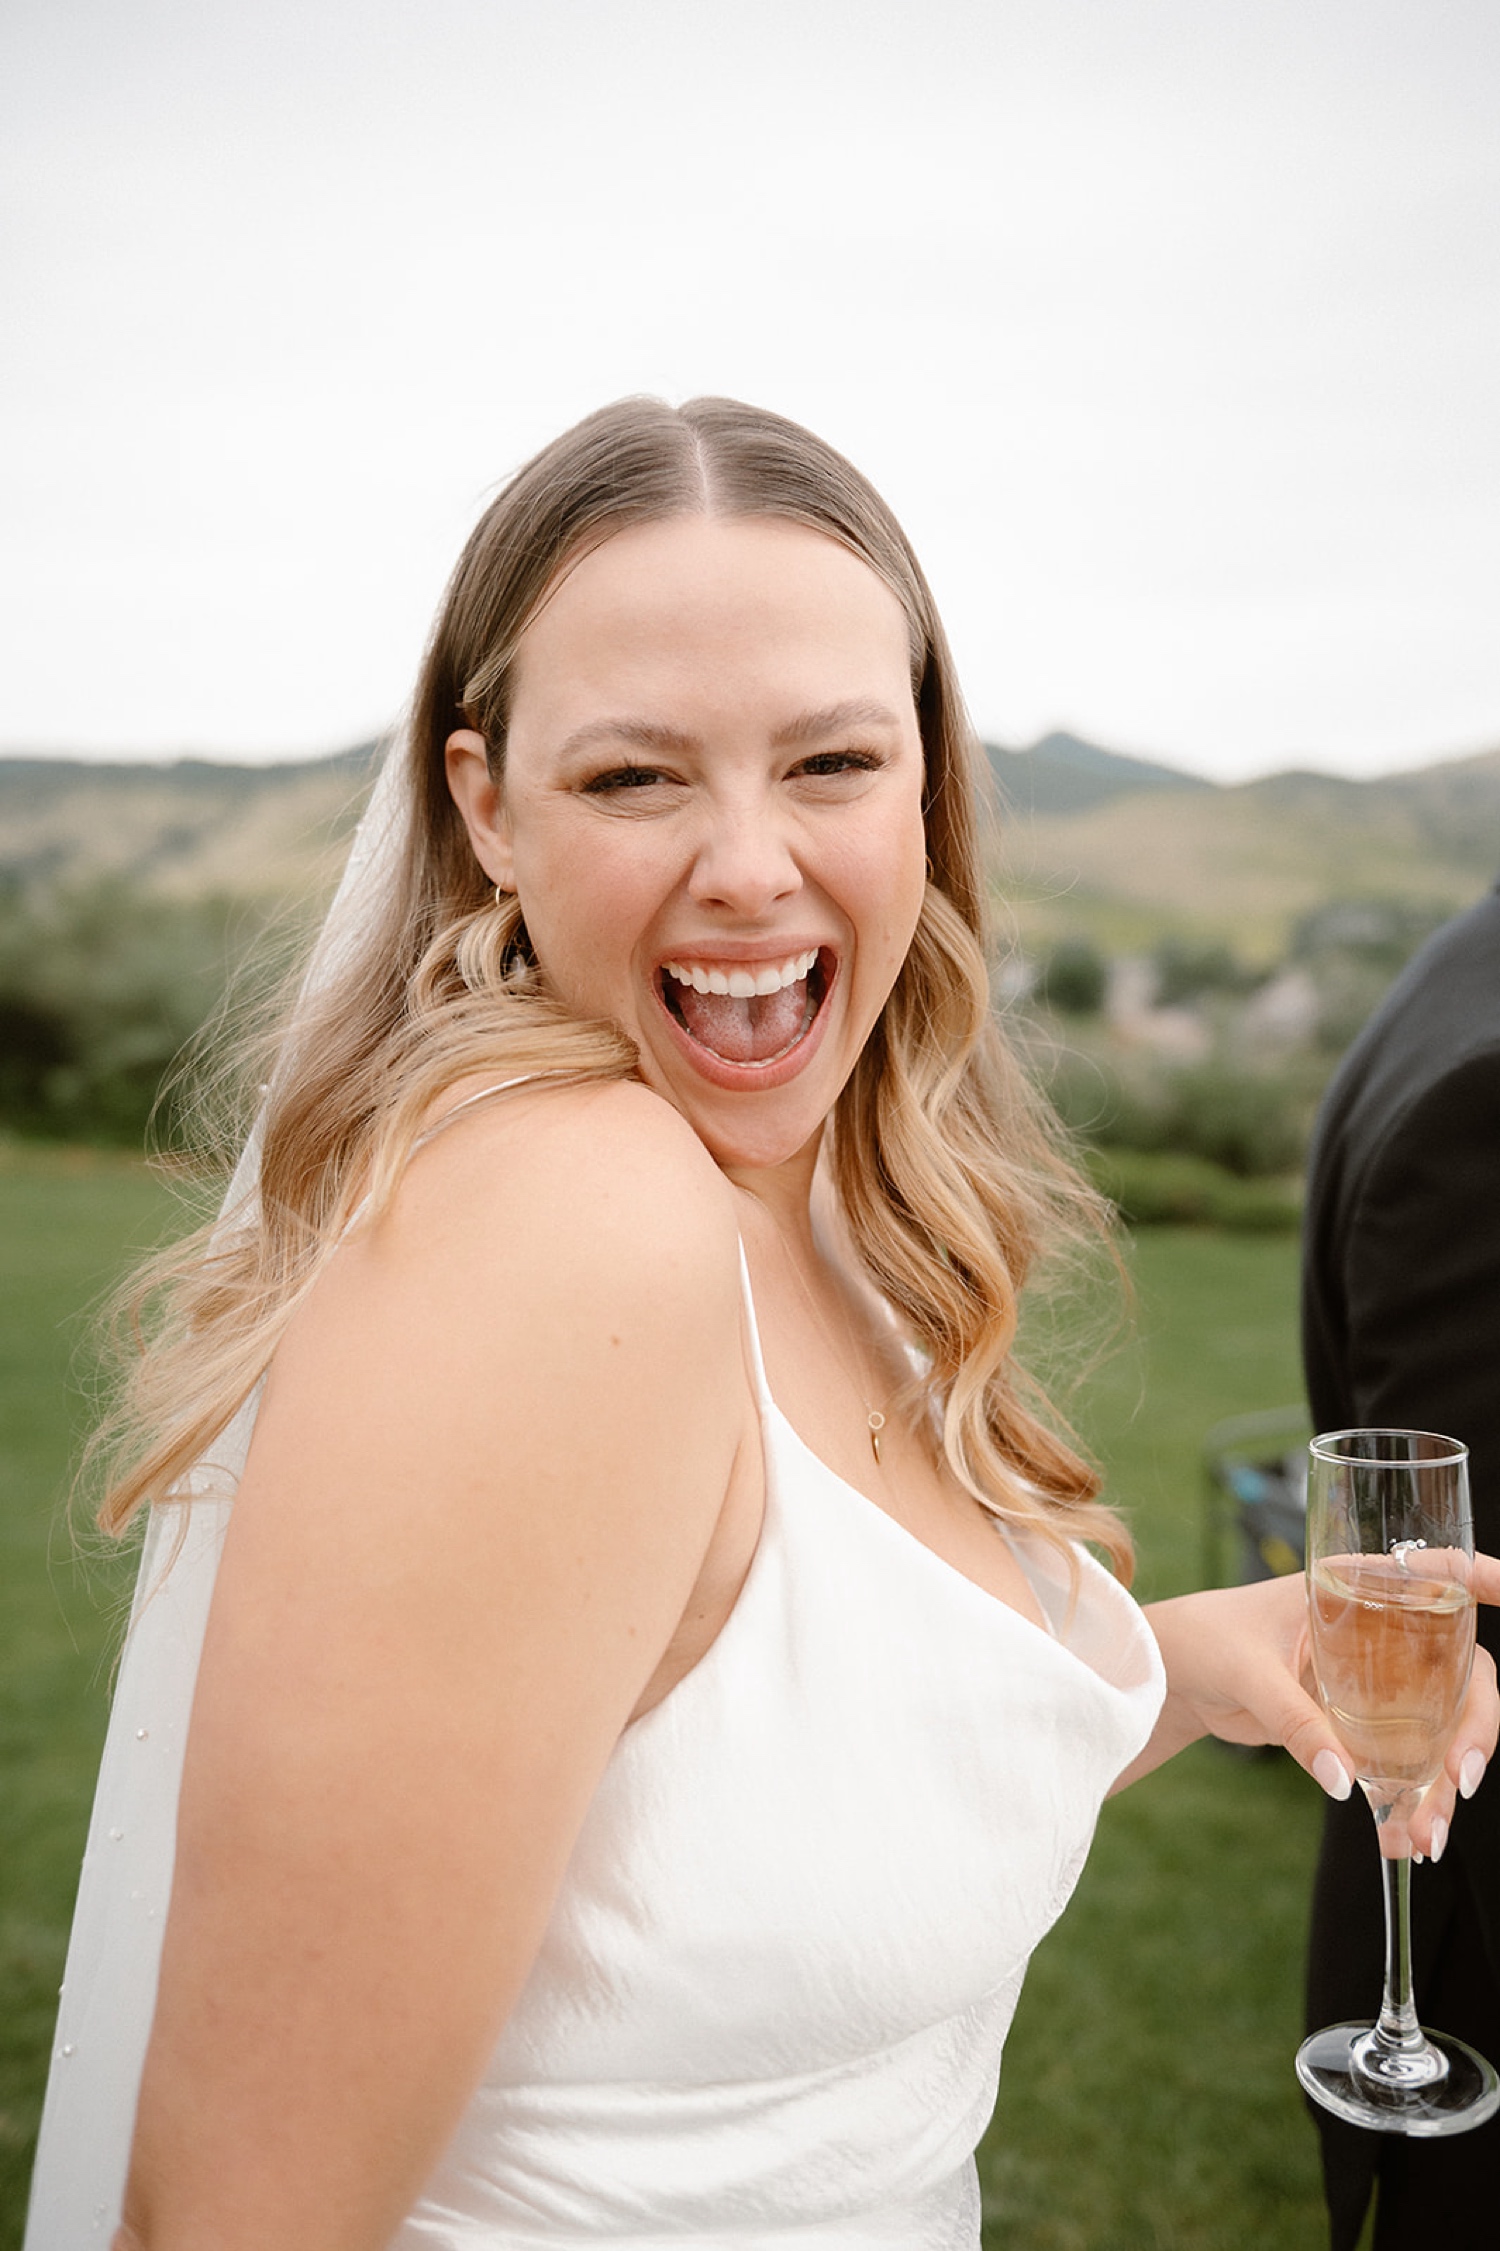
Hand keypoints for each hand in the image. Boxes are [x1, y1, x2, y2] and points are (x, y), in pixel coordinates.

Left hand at [1125, 1563, 1499, 1859]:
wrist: (1171, 1676)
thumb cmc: (1204, 1640)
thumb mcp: (1246, 1671)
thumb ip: (1294, 1721)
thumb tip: (1343, 1780)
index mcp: (1352, 1587)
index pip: (1433, 1572)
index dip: (1478, 1577)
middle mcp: (1378, 1630)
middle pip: (1459, 1671)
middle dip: (1475, 1728)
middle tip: (1461, 1779)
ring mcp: (1374, 1680)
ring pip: (1438, 1728)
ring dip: (1443, 1784)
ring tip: (1427, 1836)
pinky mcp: (1357, 1724)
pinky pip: (1400, 1763)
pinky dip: (1408, 1802)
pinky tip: (1405, 1839)